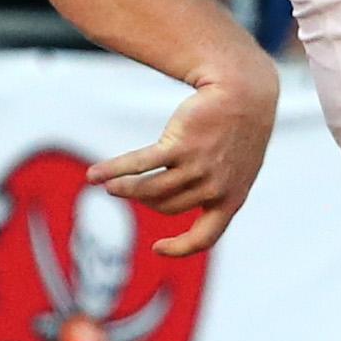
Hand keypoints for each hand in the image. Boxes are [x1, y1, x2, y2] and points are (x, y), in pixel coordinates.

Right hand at [90, 53, 277, 256]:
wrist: (245, 92)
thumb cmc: (237, 130)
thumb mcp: (234, 167)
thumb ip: (213, 188)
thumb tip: (173, 202)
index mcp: (231, 199)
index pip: (204, 238)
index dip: (180, 248)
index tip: (157, 247)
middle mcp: (215, 189)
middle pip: (166, 206)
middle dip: (144, 199)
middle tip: (128, 189)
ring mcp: (198, 168)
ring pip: (150, 190)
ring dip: (123, 189)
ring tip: (107, 186)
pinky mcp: (180, 145)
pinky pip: (139, 165)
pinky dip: (114, 170)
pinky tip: (95, 175)